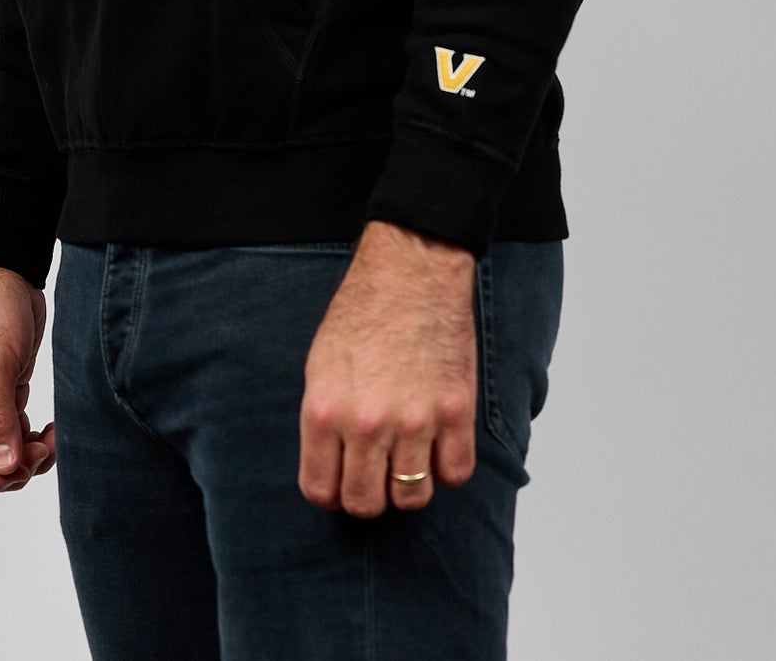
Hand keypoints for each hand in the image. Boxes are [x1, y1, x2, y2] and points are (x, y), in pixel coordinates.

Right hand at [0, 262, 57, 493]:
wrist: (9, 272)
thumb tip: (2, 467)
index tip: (16, 468)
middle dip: (10, 468)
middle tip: (41, 452)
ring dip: (25, 458)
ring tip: (50, 442)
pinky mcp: (3, 394)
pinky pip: (13, 433)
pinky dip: (32, 440)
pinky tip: (50, 431)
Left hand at [298, 219, 478, 516]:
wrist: (410, 271)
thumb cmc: (361, 311)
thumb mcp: (319, 366)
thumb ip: (324, 421)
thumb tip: (331, 468)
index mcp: (325, 410)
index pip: (320, 490)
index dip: (330, 492)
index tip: (340, 481)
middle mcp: (367, 423)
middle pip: (366, 503)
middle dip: (367, 495)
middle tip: (373, 473)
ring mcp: (415, 420)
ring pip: (412, 497)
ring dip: (407, 485)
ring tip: (406, 457)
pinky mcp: (456, 410)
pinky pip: (455, 473)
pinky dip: (446, 467)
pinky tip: (437, 443)